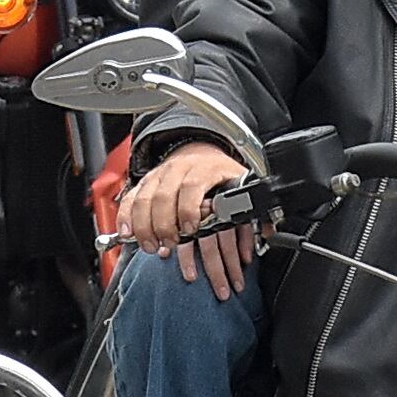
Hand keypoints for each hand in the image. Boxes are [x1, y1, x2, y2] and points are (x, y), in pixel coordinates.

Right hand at [126, 140, 258, 298]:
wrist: (202, 150)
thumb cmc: (221, 172)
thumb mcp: (242, 183)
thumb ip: (254, 210)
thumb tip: (269, 231)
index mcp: (205, 169)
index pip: (193, 187)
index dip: (189, 208)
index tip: (191, 228)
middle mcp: (178, 170)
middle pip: (164, 196)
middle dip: (164, 224)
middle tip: (168, 244)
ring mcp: (159, 176)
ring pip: (144, 198)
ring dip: (145, 225)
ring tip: (151, 246)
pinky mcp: (145, 183)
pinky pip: (130, 198)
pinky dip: (126, 216)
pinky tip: (128, 233)